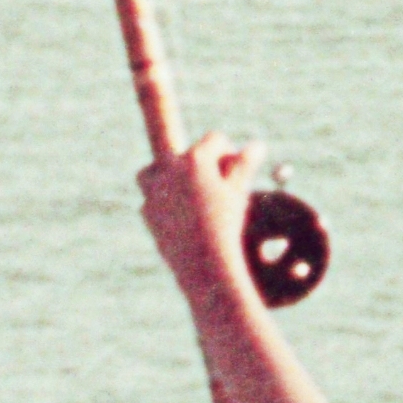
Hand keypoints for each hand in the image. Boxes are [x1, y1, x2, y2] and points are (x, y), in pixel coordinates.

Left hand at [136, 135, 257, 306]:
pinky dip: (165, 202)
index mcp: (197, 158)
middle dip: (193, 158)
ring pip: (153, 171)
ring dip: (166, 174)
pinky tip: (183, 216)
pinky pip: (153, 199)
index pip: (213, 139)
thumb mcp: (238, 192)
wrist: (203, 263)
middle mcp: (170, 169)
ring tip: (185, 188)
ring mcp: (154, 190)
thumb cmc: (226, 224)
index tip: (232, 166)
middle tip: (208, 175)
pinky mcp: (147, 211)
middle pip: (179, 149)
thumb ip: (244, 165)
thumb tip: (256, 145)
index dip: (227, 151)